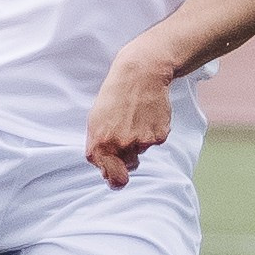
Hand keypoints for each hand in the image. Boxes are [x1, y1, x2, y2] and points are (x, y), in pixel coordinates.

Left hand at [84, 43, 175, 189]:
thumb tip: (105, 171)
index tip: (116, 178)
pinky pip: (155, 141)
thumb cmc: (114, 97)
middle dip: (128, 158)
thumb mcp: (95, 121)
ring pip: (141, 151)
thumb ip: (98, 147)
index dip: (115, 179)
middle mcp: (121, 146)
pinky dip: (152, 131)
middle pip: (128, 167)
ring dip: (139, 139)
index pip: (113, 177)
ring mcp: (142, 141)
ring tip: (134, 116)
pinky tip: (147, 114)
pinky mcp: (159, 135)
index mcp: (101, 144)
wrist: (140, 75)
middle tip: (127, 136)